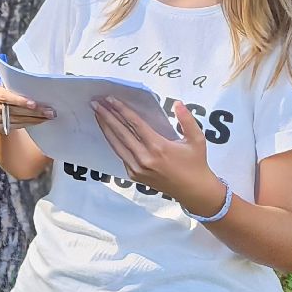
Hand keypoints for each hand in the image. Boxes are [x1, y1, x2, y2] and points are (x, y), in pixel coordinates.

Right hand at [0, 82, 52, 133]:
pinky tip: (38, 121)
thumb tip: (39, 91)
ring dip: (33, 118)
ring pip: (14, 119)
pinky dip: (27, 124)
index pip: (3, 96)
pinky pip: (13, 126)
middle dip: (32, 111)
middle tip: (48, 111)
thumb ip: (17, 88)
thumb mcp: (8, 87)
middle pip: (11, 110)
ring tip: (47, 116)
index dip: (19, 100)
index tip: (34, 104)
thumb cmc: (7, 92)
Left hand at [89, 98, 221, 208]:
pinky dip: (113, 142)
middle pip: (120, 133)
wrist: (193, 191)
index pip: (135, 124)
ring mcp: (136, 168)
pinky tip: (108, 131)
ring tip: (97, 114)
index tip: (110, 99)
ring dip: (105, 128)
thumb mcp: (197, 140)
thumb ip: (187, 120)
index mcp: (158, 147)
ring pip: (116, 144)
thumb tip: (178, 103)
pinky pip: (121, 155)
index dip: (121, 110)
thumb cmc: (196, 163)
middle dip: (106, 116)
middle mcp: (144, 158)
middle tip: (95, 103)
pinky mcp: (133, 175)